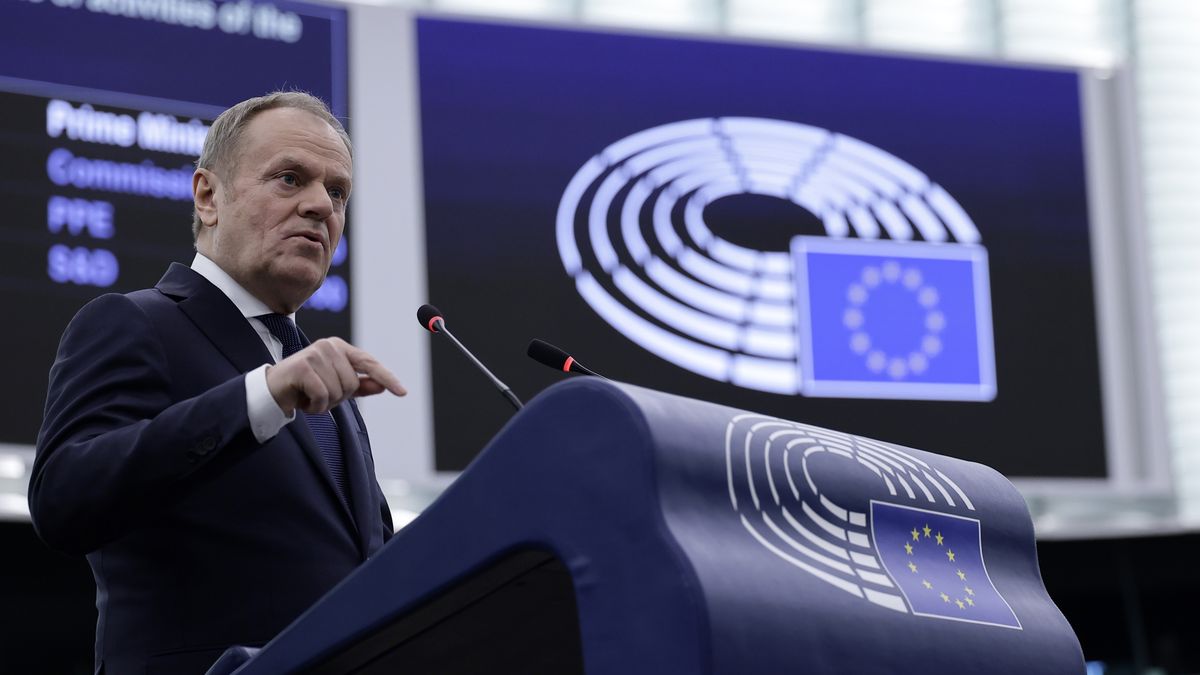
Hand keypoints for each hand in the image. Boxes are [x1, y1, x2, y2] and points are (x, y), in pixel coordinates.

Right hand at [265, 337, 405, 414]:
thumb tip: (382, 385)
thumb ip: (360, 385)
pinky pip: (323, 396)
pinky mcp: (303, 366)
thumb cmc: (305, 387)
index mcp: (340, 348)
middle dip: (338, 397)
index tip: (402, 392)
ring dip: (325, 403)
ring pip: (339, 391)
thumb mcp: (336, 387)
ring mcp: (315, 354)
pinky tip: (304, 401)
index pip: (369, 363)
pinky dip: (315, 406)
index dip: (387, 378)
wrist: (273, 391)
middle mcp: (329, 346)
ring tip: (310, 396)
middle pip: (353, 383)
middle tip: (319, 395)